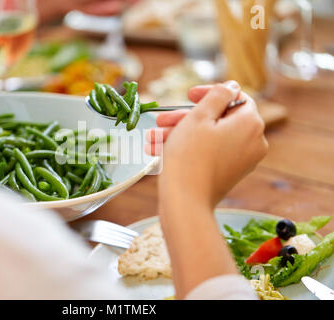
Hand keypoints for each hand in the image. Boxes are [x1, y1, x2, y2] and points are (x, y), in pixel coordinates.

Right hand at [146, 81, 267, 207]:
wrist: (185, 202)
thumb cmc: (189, 156)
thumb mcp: (199, 116)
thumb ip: (218, 96)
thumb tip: (232, 86)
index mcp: (250, 123)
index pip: (235, 96)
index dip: (209, 93)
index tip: (188, 95)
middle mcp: (253, 141)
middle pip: (218, 119)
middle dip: (185, 118)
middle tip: (161, 120)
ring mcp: (243, 160)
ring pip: (210, 137)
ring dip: (180, 134)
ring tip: (152, 139)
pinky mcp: (230, 174)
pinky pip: (210, 152)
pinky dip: (189, 149)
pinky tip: (160, 150)